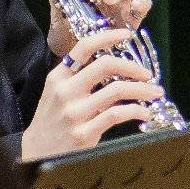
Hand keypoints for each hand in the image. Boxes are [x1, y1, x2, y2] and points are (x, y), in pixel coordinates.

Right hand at [19, 27, 163, 159]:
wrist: (35, 154)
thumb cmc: (52, 120)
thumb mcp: (56, 93)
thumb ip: (78, 77)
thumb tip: (116, 64)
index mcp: (58, 77)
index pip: (83, 47)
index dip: (107, 36)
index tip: (127, 34)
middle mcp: (65, 91)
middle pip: (105, 65)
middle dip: (132, 67)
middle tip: (147, 74)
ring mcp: (74, 112)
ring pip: (117, 89)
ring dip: (142, 90)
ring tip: (154, 93)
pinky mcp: (84, 133)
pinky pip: (117, 114)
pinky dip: (137, 110)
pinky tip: (144, 112)